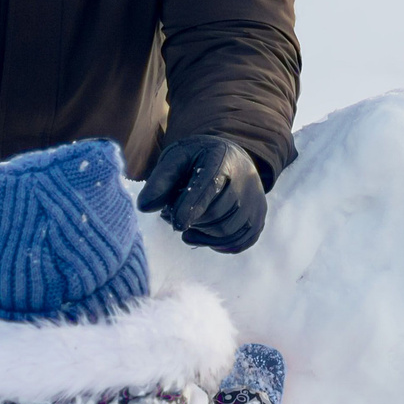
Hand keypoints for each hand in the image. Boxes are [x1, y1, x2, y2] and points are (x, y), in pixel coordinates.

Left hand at [137, 136, 265, 252]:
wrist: (231, 158)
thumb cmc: (197, 160)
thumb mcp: (176, 159)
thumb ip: (159, 180)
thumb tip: (144, 207)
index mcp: (221, 158)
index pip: (208, 187)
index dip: (190, 208)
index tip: (175, 224)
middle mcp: (246, 178)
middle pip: (217, 212)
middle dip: (192, 220)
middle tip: (175, 217)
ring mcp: (256, 200)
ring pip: (227, 230)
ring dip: (202, 234)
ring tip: (187, 225)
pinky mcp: (259, 217)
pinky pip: (240, 242)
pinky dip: (218, 245)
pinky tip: (203, 237)